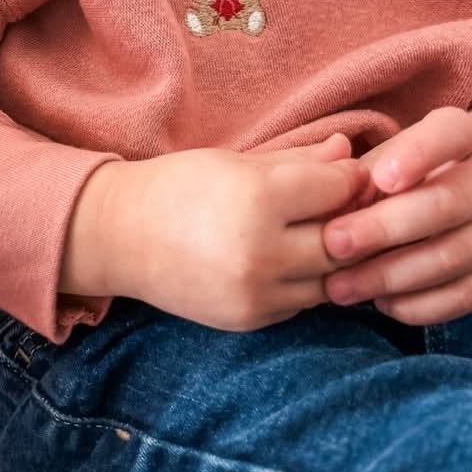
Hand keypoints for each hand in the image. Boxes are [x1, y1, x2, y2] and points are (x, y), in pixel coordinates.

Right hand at [95, 134, 374, 333]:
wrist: (120, 238)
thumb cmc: (178, 187)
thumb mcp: (236, 162)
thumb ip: (299, 159)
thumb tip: (349, 152)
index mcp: (258, 198)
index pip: (337, 190)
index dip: (349, 179)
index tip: (346, 174)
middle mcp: (261, 250)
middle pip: (343, 240)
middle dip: (351, 222)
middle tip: (346, 208)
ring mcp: (255, 291)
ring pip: (330, 279)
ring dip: (332, 259)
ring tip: (319, 235)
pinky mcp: (249, 319)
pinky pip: (301, 303)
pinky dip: (304, 283)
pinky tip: (288, 261)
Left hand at [319, 108, 471, 326]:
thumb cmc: (424, 174)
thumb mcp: (400, 156)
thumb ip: (365, 175)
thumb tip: (327, 206)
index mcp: (468, 138)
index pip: (451, 135)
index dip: (417, 155)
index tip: (379, 177)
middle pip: (446, 205)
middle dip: (385, 228)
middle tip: (334, 243)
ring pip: (450, 258)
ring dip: (389, 276)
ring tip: (339, 286)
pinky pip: (462, 297)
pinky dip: (417, 305)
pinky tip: (380, 303)